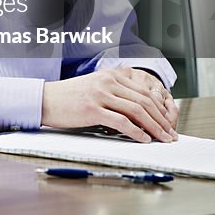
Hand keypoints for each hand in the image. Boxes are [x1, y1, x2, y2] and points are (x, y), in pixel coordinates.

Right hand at [41, 68, 178, 142]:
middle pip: (144, 101)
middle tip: (170, 134)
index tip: (167, 122)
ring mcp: (100, 94)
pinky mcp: (92, 109)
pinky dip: (136, 132)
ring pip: (137, 111)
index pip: (144, 91)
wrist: (44, 99)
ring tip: (162, 139)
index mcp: (110, 75)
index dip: (160, 108)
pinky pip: (122, 121)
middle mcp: (107, 81)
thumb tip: (138, 112)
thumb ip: (115, 92)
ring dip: (154, 127)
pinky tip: (143, 139)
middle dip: (161, 120)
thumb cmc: (68, 97)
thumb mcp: (94, 87)